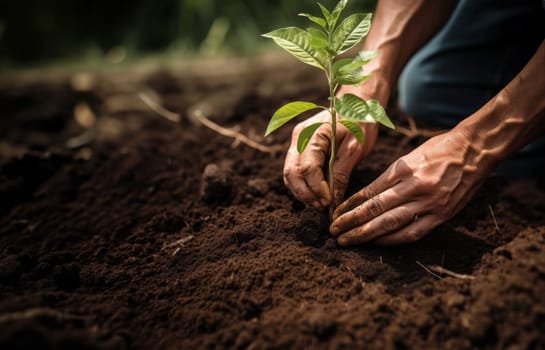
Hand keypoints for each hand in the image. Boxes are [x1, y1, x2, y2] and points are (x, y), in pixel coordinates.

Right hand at [283, 110, 377, 209]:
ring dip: (302, 192)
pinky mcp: (299, 148)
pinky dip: (302, 185)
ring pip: (289, 174)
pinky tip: (316, 194)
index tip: (329, 202)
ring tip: (320, 204)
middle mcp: (299, 137)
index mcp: (314, 133)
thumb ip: (341, 174)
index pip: (308, 167)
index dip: (316, 188)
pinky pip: (294, 170)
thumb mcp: (355, 148)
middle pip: (291, 172)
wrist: (356, 104)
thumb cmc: (359, 122)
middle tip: (322, 208)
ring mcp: (296, 142)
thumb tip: (333, 201)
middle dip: (305, 194)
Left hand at [330, 129, 491, 244]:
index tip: (335, 214)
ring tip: (348, 241)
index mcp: (403, 170)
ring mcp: (429, 203)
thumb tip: (365, 198)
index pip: (369, 192)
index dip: (349, 206)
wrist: (475, 149)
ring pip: (390, 224)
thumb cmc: (439, 149)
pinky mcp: (442, 215)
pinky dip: (392, 240)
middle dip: (350, 223)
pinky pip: (413, 232)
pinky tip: (377, 243)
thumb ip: (389, 177)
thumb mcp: (409, 156)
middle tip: (333, 232)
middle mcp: (413, 187)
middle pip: (375, 210)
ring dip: (366, 235)